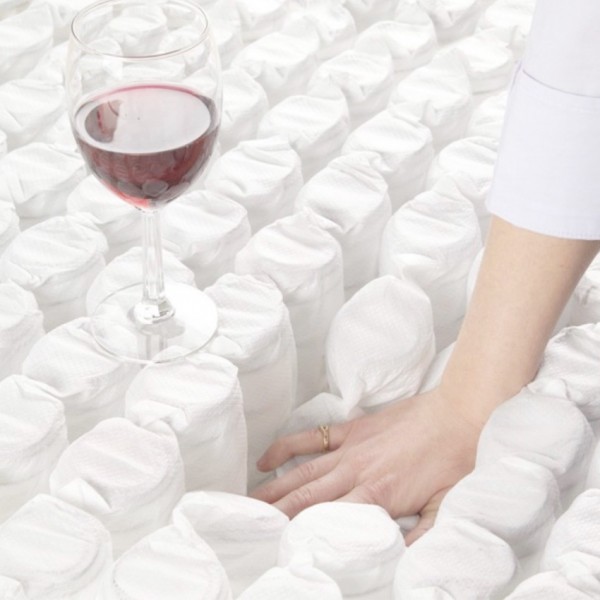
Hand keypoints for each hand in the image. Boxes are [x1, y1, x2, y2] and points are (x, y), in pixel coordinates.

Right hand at [251, 388, 480, 543]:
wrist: (461, 413)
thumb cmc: (456, 460)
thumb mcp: (444, 508)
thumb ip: (419, 537)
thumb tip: (398, 564)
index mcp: (377, 495)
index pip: (329, 520)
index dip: (301, 534)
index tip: (278, 547)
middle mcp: (356, 471)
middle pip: (306, 497)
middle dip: (276, 514)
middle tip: (249, 527)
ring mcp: (351, 448)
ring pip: (303, 471)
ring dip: (275, 487)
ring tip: (250, 501)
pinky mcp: (354, 429)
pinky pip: (313, 438)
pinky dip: (288, 446)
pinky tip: (267, 459)